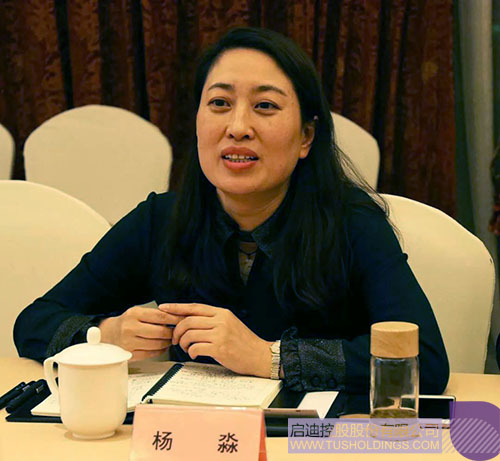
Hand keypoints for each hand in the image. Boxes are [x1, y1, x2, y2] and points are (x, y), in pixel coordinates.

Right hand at [99, 306, 172, 360]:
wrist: (108, 334)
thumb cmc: (127, 322)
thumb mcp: (138, 312)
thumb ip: (154, 315)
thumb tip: (176, 318)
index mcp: (134, 314)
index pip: (160, 316)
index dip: (174, 318)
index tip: (183, 319)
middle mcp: (130, 327)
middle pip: (160, 331)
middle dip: (172, 332)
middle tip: (178, 332)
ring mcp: (129, 342)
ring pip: (157, 344)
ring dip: (167, 342)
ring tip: (170, 339)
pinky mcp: (129, 354)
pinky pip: (151, 353)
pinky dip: (160, 350)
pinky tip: (162, 346)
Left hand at [158, 303, 272, 377]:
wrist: (260, 355)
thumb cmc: (243, 342)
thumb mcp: (229, 324)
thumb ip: (212, 320)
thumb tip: (188, 321)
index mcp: (222, 313)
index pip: (194, 307)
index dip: (176, 307)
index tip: (163, 308)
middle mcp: (220, 320)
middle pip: (188, 321)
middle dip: (177, 330)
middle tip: (175, 339)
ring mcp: (220, 334)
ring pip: (190, 334)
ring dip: (183, 343)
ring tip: (186, 348)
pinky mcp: (220, 348)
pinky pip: (196, 348)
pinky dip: (191, 352)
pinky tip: (195, 354)